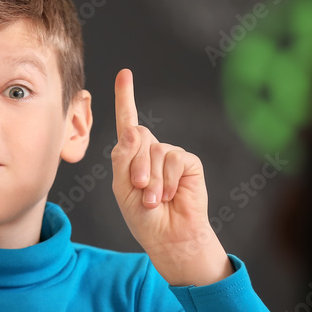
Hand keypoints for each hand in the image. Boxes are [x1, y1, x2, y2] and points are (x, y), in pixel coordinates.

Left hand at [112, 68, 231, 285]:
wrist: (168, 237)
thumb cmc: (143, 217)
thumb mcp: (122, 188)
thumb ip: (122, 158)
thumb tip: (133, 127)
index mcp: (132, 156)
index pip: (128, 122)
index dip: (125, 97)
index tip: (125, 74)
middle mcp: (152, 151)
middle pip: (137, 137)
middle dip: (135, 167)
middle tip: (139, 191)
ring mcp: (171, 155)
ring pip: (155, 150)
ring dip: (151, 180)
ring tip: (154, 200)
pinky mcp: (189, 163)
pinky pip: (174, 160)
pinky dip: (167, 180)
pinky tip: (169, 196)